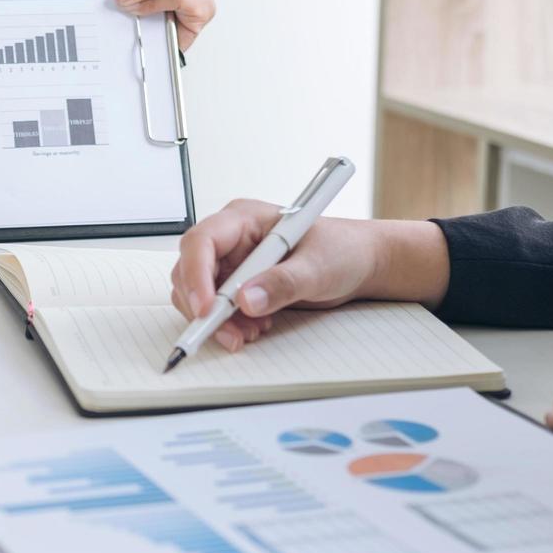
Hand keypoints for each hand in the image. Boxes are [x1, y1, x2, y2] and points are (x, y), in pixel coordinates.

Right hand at [170, 202, 449, 350]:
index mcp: (244, 218)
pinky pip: (217, 308)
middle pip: (191, 270)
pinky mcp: (238, 284)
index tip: (208, 308)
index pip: (202, 242)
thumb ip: (283, 283)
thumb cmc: (344, 250)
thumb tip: (246, 300)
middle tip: (228, 333)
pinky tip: (255, 329)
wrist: (361, 263)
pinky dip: (229, 324)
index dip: (196, 275)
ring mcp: (233, 262)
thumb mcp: (318, 267)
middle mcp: (232, 239)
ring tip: (250, 333)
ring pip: (199, 293)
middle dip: (204, 306)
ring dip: (217, 320)